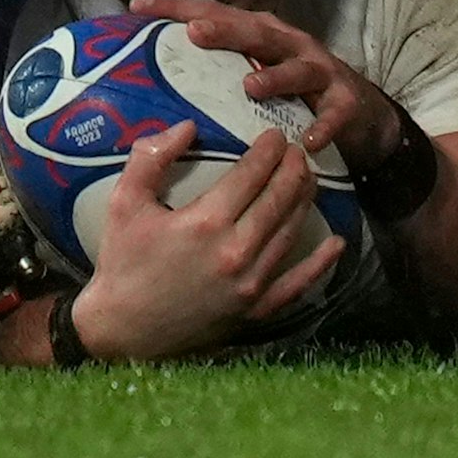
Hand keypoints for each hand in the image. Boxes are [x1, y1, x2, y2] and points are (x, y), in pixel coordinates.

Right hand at [70, 121, 345, 361]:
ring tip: (308, 176)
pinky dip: (320, 263)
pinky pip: (297, 284)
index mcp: (206, 222)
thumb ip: (151, 157)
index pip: (252, 174)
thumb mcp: (124, 202)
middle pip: (279, 198)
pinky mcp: (255, 310)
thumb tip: (187, 126)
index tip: (276, 135)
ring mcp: (251, 284)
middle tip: (298, 149)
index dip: (269, 150)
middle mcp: (236, 251)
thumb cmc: (122, 263)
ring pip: (291, 231)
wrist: (121, 331)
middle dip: (293, 168)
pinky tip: (336, 243)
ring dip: (304, 199)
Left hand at [132, 0, 404, 168]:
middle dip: (226, 31)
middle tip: (196, 33)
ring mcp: (319, 71)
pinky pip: (333, 115)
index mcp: (260, 33)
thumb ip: (210, 69)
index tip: (137, 9)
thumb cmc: (290, 90)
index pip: (214, 14)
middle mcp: (289, 44)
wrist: (356, 110)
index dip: (177, 10)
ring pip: (296, 70)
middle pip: (256, 33)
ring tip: (250, 86)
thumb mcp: (252, 69)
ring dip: (275, 77)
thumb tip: (148, 70)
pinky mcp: (344, 102)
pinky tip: (308, 142)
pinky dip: (322, 127)